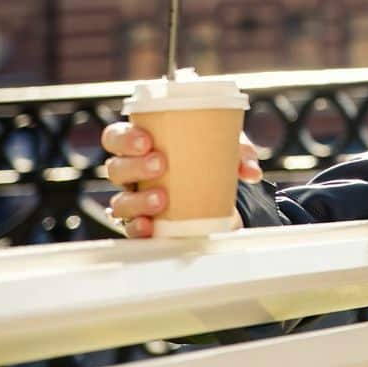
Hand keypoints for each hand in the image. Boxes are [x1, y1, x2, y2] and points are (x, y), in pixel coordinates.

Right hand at [100, 121, 261, 238]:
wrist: (214, 193)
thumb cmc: (208, 160)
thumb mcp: (224, 149)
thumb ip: (240, 154)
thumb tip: (252, 171)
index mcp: (141, 146)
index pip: (117, 138)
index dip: (125, 139)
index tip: (146, 141)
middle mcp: (131, 174)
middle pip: (116, 168)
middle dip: (134, 166)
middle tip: (160, 164)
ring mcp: (134, 200)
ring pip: (120, 202)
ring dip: (138, 200)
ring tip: (162, 199)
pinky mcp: (143, 223)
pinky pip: (132, 229)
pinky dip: (139, 229)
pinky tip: (150, 227)